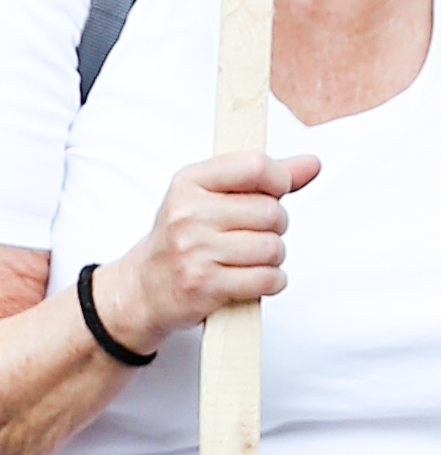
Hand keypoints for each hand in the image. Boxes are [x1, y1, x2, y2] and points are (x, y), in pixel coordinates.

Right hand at [93, 151, 321, 347]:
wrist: (143, 289)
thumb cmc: (181, 241)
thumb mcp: (209, 198)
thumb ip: (261, 179)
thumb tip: (311, 165)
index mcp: (189, 183)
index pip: (255, 166)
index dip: (279, 180)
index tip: (275, 192)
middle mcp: (188, 214)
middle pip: (271, 211)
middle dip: (274, 227)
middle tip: (255, 234)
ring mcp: (195, 250)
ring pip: (273, 247)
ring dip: (273, 257)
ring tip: (251, 259)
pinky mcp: (205, 285)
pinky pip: (267, 278)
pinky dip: (271, 281)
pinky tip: (253, 279)